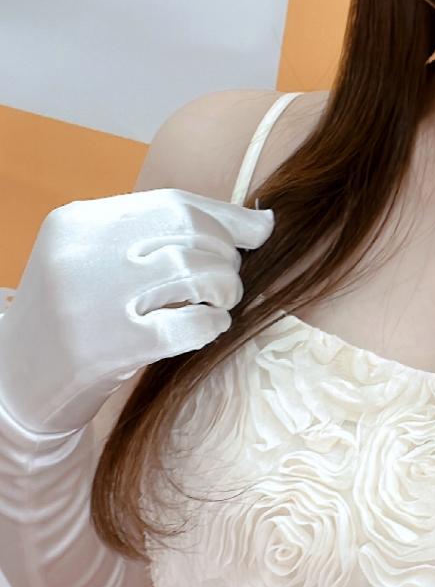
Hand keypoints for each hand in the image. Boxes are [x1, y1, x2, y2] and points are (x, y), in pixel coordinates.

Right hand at [0, 190, 274, 434]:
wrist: (16, 383)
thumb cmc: (71, 317)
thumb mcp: (90, 260)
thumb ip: (151, 235)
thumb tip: (255, 220)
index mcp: (76, 222)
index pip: (170, 203)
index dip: (225, 216)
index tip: (258, 228)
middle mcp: (82, 254)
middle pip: (188, 234)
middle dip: (227, 254)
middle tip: (231, 277)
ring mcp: (94, 301)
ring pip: (193, 273)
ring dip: (225, 287)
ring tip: (222, 301)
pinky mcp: (109, 348)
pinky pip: (188, 325)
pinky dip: (212, 324)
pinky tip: (211, 327)